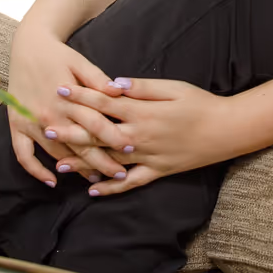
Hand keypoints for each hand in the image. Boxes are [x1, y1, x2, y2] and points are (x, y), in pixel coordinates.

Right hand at [6, 32, 128, 184]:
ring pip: (56, 153)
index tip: (131, 150)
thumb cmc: (59, 55)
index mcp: (67, 100)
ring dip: (75, 169)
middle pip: (79, 144)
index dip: (114, 138)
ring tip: (95, 180)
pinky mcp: (16, 126)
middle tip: (119, 175)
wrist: (27, 47)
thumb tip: (118, 92)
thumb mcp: (80, 62)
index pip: (95, 124)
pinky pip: (23, 155)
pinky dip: (36, 170)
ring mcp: (31, 123)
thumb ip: (98, 80)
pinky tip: (52, 181)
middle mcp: (49, 114)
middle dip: (101, 162)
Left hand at [54, 78, 251, 195]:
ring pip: (108, 161)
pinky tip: (92, 189)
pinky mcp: (157, 171)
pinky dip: (111, 187)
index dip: (81, 96)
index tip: (60, 90)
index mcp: (142, 113)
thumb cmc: (201, 103)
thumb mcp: (173, 87)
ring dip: (83, 162)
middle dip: (71, 130)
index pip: (104, 103)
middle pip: (98, 134)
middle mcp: (139, 137)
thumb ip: (142, 87)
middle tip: (46, 128)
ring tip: (59, 163)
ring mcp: (147, 157)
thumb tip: (114, 83)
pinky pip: (130, 183)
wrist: (226, 130)